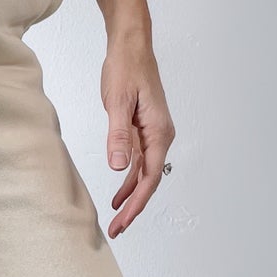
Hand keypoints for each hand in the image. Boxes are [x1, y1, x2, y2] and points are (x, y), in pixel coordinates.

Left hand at [102, 29, 174, 238]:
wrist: (131, 46)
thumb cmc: (126, 68)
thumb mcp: (116, 102)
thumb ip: (118, 135)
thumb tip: (118, 167)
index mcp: (159, 132)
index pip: (149, 178)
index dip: (136, 203)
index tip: (122, 221)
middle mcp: (161, 136)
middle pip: (149, 181)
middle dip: (133, 208)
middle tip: (117, 230)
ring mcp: (153, 134)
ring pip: (144, 174)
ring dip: (131, 197)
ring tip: (116, 219)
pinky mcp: (143, 130)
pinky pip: (139, 162)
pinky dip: (129, 180)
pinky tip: (118, 194)